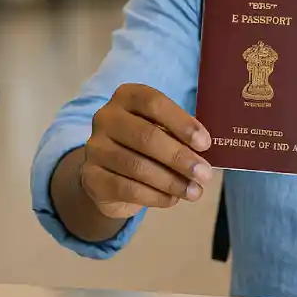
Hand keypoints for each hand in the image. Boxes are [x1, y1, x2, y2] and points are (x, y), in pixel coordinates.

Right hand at [80, 84, 213, 219]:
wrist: (107, 173)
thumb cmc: (144, 146)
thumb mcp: (162, 131)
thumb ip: (179, 137)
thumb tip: (204, 153)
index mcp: (127, 97)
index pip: (154, 103)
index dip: (181, 123)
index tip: (205, 144)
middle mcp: (106, 117)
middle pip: (146, 136)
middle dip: (179, 157)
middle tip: (204, 174)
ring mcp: (95, 147)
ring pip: (137, 166)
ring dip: (171, 181)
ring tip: (194, 191)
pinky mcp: (91, 177)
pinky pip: (127, 189)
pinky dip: (155, 196)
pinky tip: (172, 199)